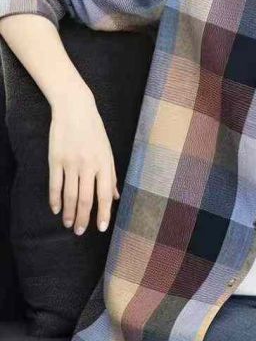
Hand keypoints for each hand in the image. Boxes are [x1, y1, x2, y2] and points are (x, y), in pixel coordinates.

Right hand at [48, 93, 119, 234]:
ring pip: (69, 195)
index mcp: (104, 164)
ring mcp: (71, 163)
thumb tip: (115, 197)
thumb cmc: (94, 131)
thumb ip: (111, 176)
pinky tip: (56, 209)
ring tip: (67, 224)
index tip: (101, 228)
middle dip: (83, 218)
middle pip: (85, 199)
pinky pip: (55, 184)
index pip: (104, 195)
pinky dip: (55, 199)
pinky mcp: (56, 159)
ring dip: (68, 213)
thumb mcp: (108, 152)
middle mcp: (88, 166)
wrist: (75, 108)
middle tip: (79, 231)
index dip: (103, 214)